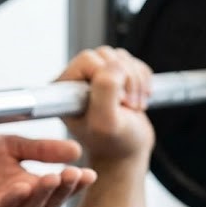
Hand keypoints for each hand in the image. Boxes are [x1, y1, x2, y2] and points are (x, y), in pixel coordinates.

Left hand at [0, 135, 95, 206]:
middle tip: (73, 174)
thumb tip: (77, 149)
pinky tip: (20, 188)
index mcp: (26, 191)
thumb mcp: (10, 147)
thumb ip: (40, 149)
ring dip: (38, 197)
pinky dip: (9, 202)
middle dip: (60, 191)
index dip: (73, 186)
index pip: (56, 192)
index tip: (90, 173)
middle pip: (43, 206)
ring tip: (51, 178)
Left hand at [58, 46, 154, 164]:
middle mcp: (75, 80)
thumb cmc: (113, 142)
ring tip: (133, 104)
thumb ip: (105, 92)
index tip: (116, 102)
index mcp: (63, 89)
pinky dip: (142, 78)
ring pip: (120, 57)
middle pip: (106, 55)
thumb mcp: (106, 122)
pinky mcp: (113, 76)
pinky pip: (132, 61)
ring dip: (135, 80)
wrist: (127, 151)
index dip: (108, 76)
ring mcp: (94, 76)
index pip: (88, 60)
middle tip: (128, 104)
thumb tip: (113, 66)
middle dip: (125, 78)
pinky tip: (138, 98)